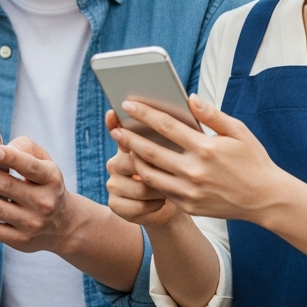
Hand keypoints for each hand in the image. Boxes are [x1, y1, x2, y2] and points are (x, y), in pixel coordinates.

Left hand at [0, 136, 90, 255]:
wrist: (63, 224)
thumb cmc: (44, 183)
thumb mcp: (45, 162)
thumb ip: (25, 148)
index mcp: (51, 178)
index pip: (31, 167)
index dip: (12, 158)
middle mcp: (44, 202)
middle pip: (5, 186)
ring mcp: (32, 224)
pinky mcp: (20, 241)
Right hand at [104, 110, 179, 226]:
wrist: (172, 206)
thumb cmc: (181, 174)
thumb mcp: (182, 151)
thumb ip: (188, 128)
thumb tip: (193, 100)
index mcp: (130, 146)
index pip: (118, 130)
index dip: (114, 122)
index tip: (113, 112)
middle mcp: (117, 163)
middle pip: (132, 160)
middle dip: (155, 168)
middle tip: (178, 172)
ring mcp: (114, 184)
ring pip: (138, 185)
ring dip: (158, 190)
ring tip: (174, 190)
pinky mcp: (116, 204)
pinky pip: (137, 205)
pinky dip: (154, 205)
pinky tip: (163, 202)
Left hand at [110, 95, 291, 221]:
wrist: (265, 199)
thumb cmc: (253, 161)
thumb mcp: (238, 132)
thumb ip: (212, 115)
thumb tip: (190, 98)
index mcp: (206, 149)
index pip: (166, 127)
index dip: (144, 114)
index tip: (128, 104)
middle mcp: (195, 171)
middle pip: (151, 152)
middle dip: (129, 138)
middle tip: (115, 127)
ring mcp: (189, 191)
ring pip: (150, 174)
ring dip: (134, 159)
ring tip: (125, 147)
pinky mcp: (188, 206)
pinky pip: (161, 190)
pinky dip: (148, 178)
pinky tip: (142, 167)